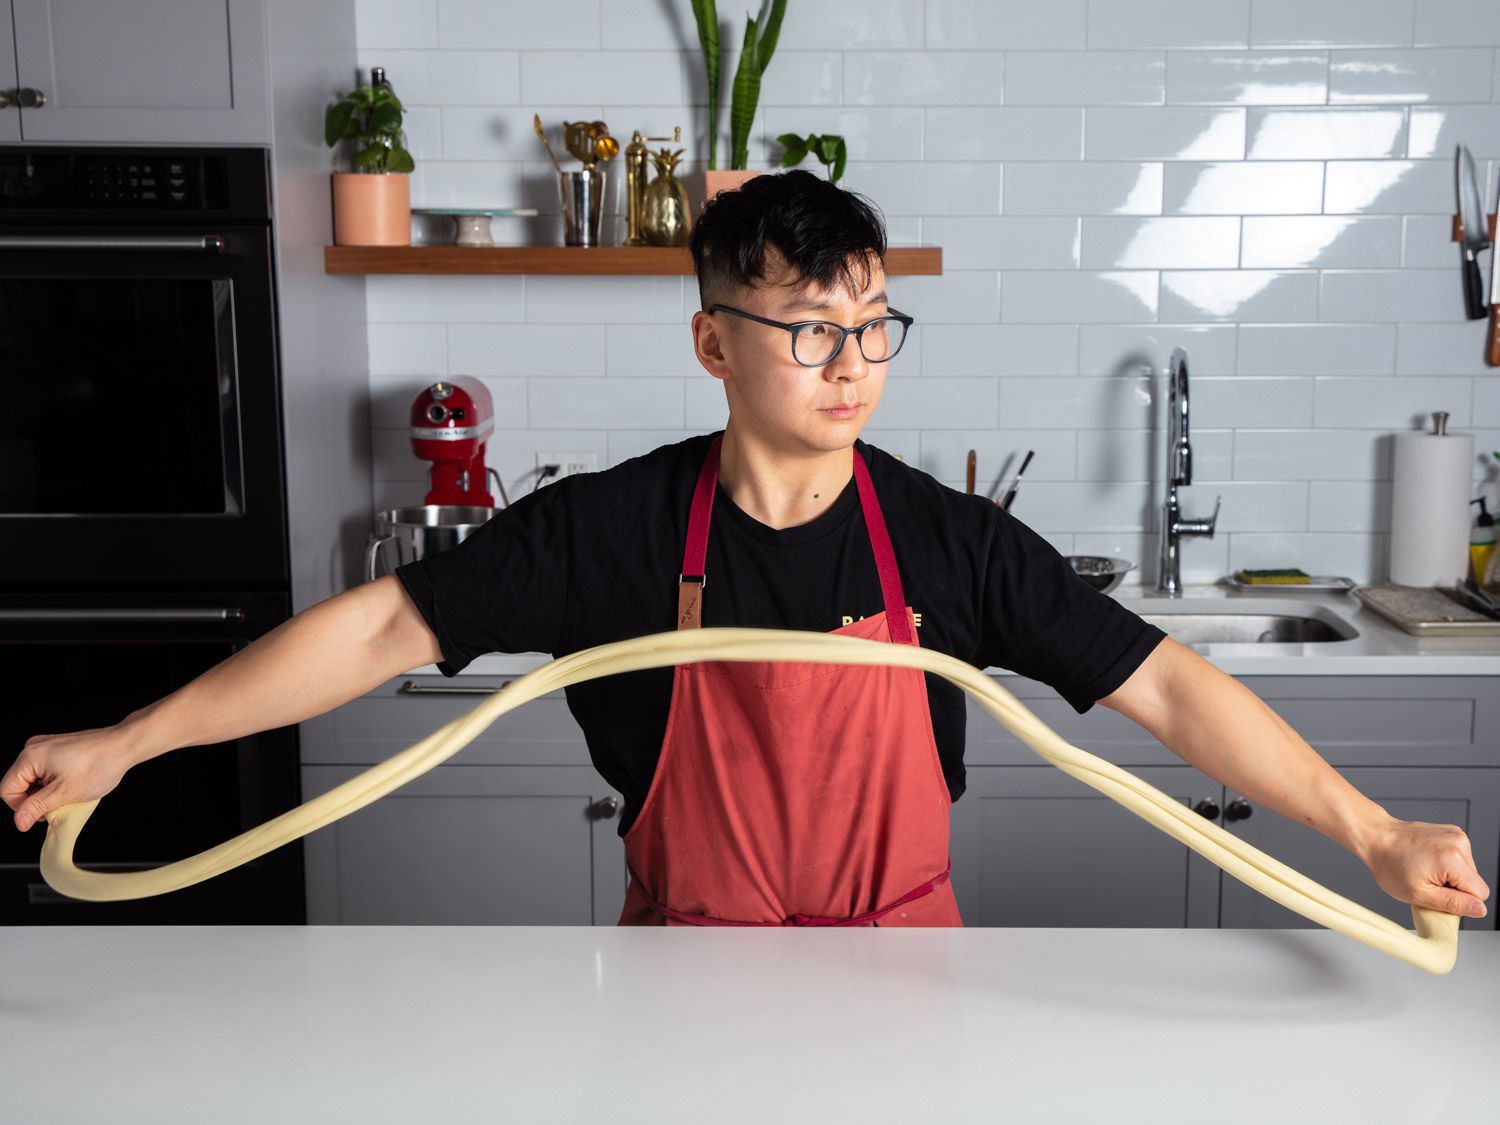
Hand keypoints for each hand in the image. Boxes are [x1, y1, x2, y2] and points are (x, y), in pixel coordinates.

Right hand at [1, 727, 132, 832]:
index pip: (7, 790)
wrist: (124, 746)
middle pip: (19, 784)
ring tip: (67, 795)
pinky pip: (44, 773)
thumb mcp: (64, 793)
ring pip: (33, 780)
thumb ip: (37, 807)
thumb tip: (18, 822)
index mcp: (30, 756)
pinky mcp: (57, 750)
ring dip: (46, 793)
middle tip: (58, 806)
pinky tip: (70, 787)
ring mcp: (46, 747)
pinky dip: (53, 784)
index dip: (21, 808)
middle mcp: (34, 748)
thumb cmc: (99, 765)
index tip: (41, 815)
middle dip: (35, 800)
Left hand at [1363, 818, 1489, 919]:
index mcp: (1453, 858)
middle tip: (1428, 883)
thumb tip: (1480, 910)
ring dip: (1450, 877)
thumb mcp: (1419, 894)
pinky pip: (1461, 859)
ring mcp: (1457, 835)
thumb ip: (1453, 904)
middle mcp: (1459, 843)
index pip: (1480, 893)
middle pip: (1474, 882)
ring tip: (1425, 870)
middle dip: (1455, 888)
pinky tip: (1428, 861)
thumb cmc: (1390, 865)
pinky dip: (1447, 865)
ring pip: (1468, 872)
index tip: (1438, 894)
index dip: (1460, 901)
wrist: (1377, 837)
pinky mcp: (1453, 833)